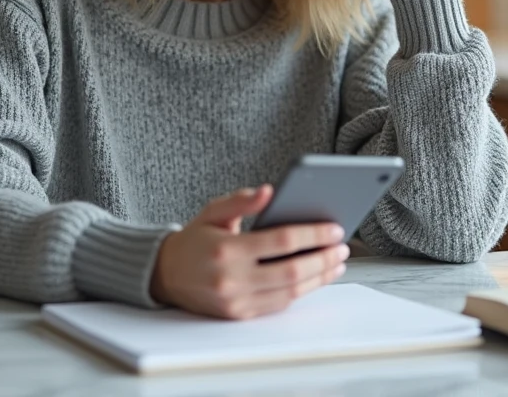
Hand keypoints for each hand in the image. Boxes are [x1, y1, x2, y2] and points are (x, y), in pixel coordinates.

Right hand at [150, 185, 349, 319]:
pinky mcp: (239, 315)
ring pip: (290, 293)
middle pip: (292, 272)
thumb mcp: (212, 212)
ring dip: (319, 278)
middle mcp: (232, 280)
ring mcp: (236, 302)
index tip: (334, 228)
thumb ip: (241, 201)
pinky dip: (301, 291)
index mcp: (226, 250)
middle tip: (343, 247)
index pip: (280, 242)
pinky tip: (316, 277)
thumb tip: (270, 191)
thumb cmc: (194, 240)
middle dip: (323, 258)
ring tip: (336, 262)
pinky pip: (279, 305)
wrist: (165, 275)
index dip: (312, 235)